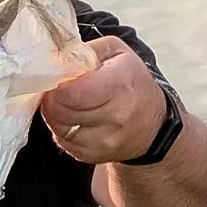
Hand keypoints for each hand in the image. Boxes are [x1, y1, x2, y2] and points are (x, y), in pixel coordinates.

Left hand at [40, 35, 169, 164]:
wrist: (153, 124)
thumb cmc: (132, 83)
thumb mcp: (117, 53)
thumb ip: (85, 51)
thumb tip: (56, 60)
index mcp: (120, 85)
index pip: (72, 93)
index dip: (58, 86)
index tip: (60, 80)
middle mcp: (115, 116)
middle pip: (61, 112)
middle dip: (53, 99)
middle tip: (59, 91)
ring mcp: (105, 140)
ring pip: (59, 129)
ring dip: (55, 116)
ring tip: (67, 104)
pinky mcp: (94, 156)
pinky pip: (64, 143)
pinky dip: (63, 131)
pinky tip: (74, 120)